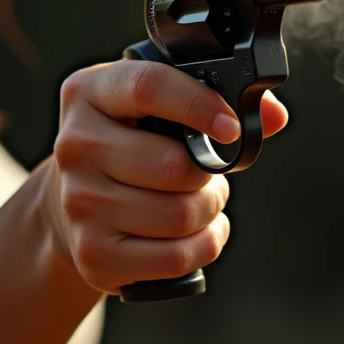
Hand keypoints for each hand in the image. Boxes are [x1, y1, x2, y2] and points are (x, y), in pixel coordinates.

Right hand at [47, 60, 287, 294]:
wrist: (71, 202)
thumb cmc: (129, 147)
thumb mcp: (155, 110)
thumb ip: (216, 102)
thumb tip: (273, 114)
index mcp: (89, 93)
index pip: (148, 87)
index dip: (199, 105)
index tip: (231, 127)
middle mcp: (75, 145)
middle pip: (173, 165)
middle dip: (210, 175)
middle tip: (210, 174)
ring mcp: (79, 203)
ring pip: (180, 215)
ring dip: (209, 211)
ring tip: (200, 202)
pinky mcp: (94, 254)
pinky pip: (177, 257)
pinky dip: (204, 246)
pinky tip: (198, 234)